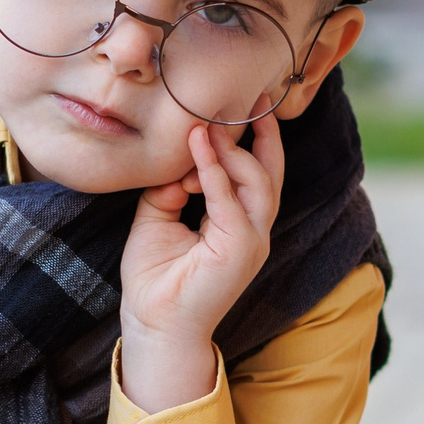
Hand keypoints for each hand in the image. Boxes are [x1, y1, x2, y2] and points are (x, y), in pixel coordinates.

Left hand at [119, 116, 284, 411]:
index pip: (257, 174)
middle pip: (270, 172)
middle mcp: (254, 231)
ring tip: (210, 122)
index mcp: (239, 225)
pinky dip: (215, 170)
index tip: (241, 107)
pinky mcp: (240, 250)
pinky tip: (200, 146)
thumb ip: (172, 186)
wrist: (153, 325)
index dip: (252, 141)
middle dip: (263, 134)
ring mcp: (252, 241)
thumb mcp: (158, 218)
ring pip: (258, 181)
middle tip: (253, 98)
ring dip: (234, 148)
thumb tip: (177, 159)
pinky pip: (230, 200)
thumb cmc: (156, 279)